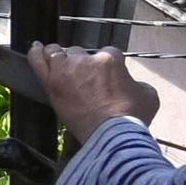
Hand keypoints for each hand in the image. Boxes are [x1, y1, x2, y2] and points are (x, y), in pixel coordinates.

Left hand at [26, 43, 153, 134]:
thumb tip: (131, 84)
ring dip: (61, 57)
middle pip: (80, 52)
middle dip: (83, 63)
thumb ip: (138, 82)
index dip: (108, 65)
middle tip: (87, 81)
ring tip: (62, 66)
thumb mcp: (149, 95)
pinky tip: (36, 48)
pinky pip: (38, 61)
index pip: (107, 53)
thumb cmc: (132, 118)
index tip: (107, 77)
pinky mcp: (51, 84)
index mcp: (110, 59)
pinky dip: (36, 53)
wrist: (112, 136)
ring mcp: (66, 71)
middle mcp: (86, 60)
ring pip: (58, 53)